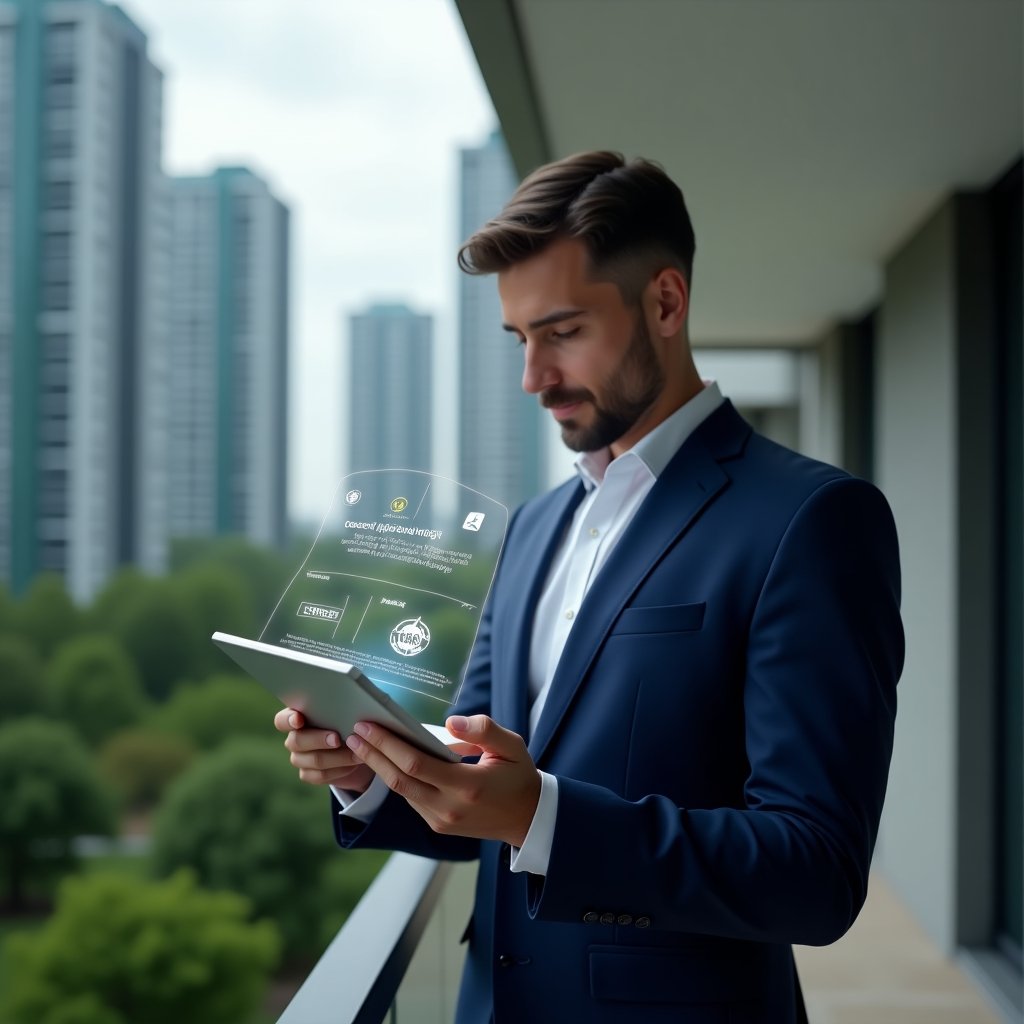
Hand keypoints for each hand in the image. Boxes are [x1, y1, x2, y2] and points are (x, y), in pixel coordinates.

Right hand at [274, 708, 375, 792]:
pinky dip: (339, 770)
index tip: (299, 719)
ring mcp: (299, 758)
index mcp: (297, 718)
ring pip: (313, 760)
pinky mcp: (308, 774)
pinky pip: (320, 775)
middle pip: (297, 741)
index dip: (288, 720)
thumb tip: (347, 705)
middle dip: (319, 740)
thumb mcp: (346, 713)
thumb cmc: (349, 722)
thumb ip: (339, 708)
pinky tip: (352, 764)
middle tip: (337, 739)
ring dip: (337, 757)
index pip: (282, 720)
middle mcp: (294, 738)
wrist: (357, 748)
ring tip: (356, 753)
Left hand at [344, 714, 540, 846]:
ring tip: (361, 743)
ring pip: (401, 791)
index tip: (368, 726)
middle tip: (353, 732)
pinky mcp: (437, 824)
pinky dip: (393, 778)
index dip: (388, 744)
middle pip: (399, 779)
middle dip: (373, 755)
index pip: (416, 764)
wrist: (527, 818)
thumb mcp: (512, 746)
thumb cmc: (519, 776)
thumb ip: (483, 730)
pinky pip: (410, 798)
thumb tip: (450, 722)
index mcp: (467, 786)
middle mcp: (449, 807)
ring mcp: (440, 820)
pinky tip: (383, 760)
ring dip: (378, 767)